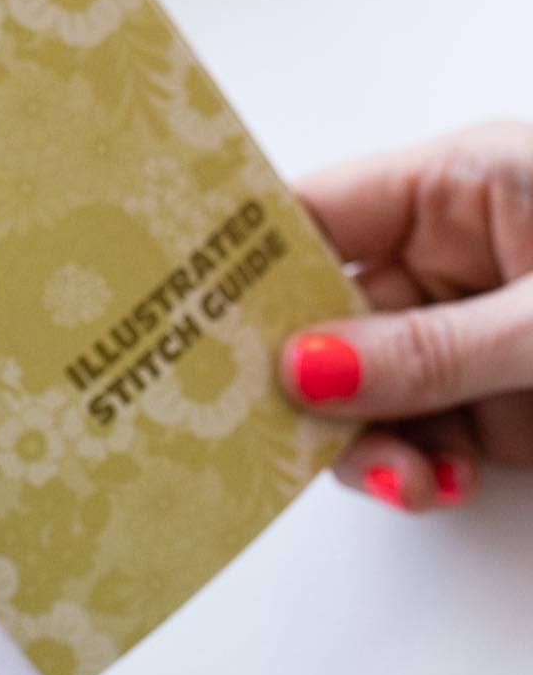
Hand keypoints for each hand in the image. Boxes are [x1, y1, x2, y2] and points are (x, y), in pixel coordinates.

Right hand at [281, 120, 532, 508]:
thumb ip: (428, 349)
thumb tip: (303, 369)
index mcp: (458, 189)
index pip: (312, 217)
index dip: (243, 266)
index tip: (182, 322)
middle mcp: (449, 259)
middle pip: (322, 321)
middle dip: (304, 387)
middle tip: (274, 434)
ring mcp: (465, 336)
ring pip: (360, 396)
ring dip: (364, 445)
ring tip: (403, 477)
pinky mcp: (492, 406)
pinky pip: (413, 441)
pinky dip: (414, 472)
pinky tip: (439, 485)